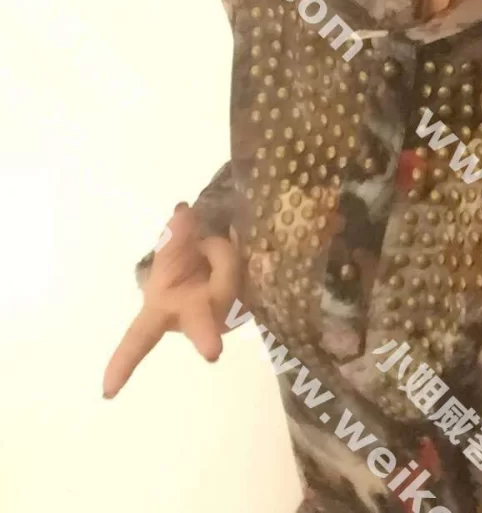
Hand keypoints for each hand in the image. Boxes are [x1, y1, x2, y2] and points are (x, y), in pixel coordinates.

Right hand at [103, 203, 240, 397]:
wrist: (213, 265)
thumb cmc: (183, 265)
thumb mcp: (172, 250)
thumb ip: (176, 234)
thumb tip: (182, 211)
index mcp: (165, 311)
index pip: (139, 339)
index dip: (123, 363)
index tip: (108, 390)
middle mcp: (196, 321)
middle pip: (201, 325)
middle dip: (205, 337)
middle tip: (212, 353)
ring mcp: (228, 317)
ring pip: (229, 275)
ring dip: (222, 251)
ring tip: (215, 245)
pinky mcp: (253, 306)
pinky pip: (252, 270)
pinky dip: (244, 252)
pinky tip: (242, 252)